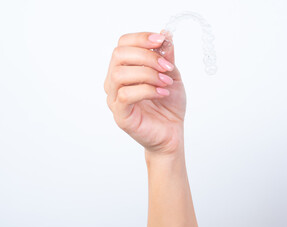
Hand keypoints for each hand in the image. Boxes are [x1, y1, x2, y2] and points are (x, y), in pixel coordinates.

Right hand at [104, 31, 185, 155]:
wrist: (172, 132)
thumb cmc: (169, 106)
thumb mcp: (171, 75)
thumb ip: (166, 57)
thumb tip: (165, 34)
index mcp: (125, 69)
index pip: (123, 44)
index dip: (141, 38)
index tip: (161, 41)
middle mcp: (114, 81)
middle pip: (119, 55)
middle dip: (146, 56)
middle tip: (166, 67)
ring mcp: (114, 99)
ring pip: (120, 74)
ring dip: (148, 74)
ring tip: (165, 82)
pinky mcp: (120, 114)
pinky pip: (125, 94)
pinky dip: (147, 90)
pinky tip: (162, 93)